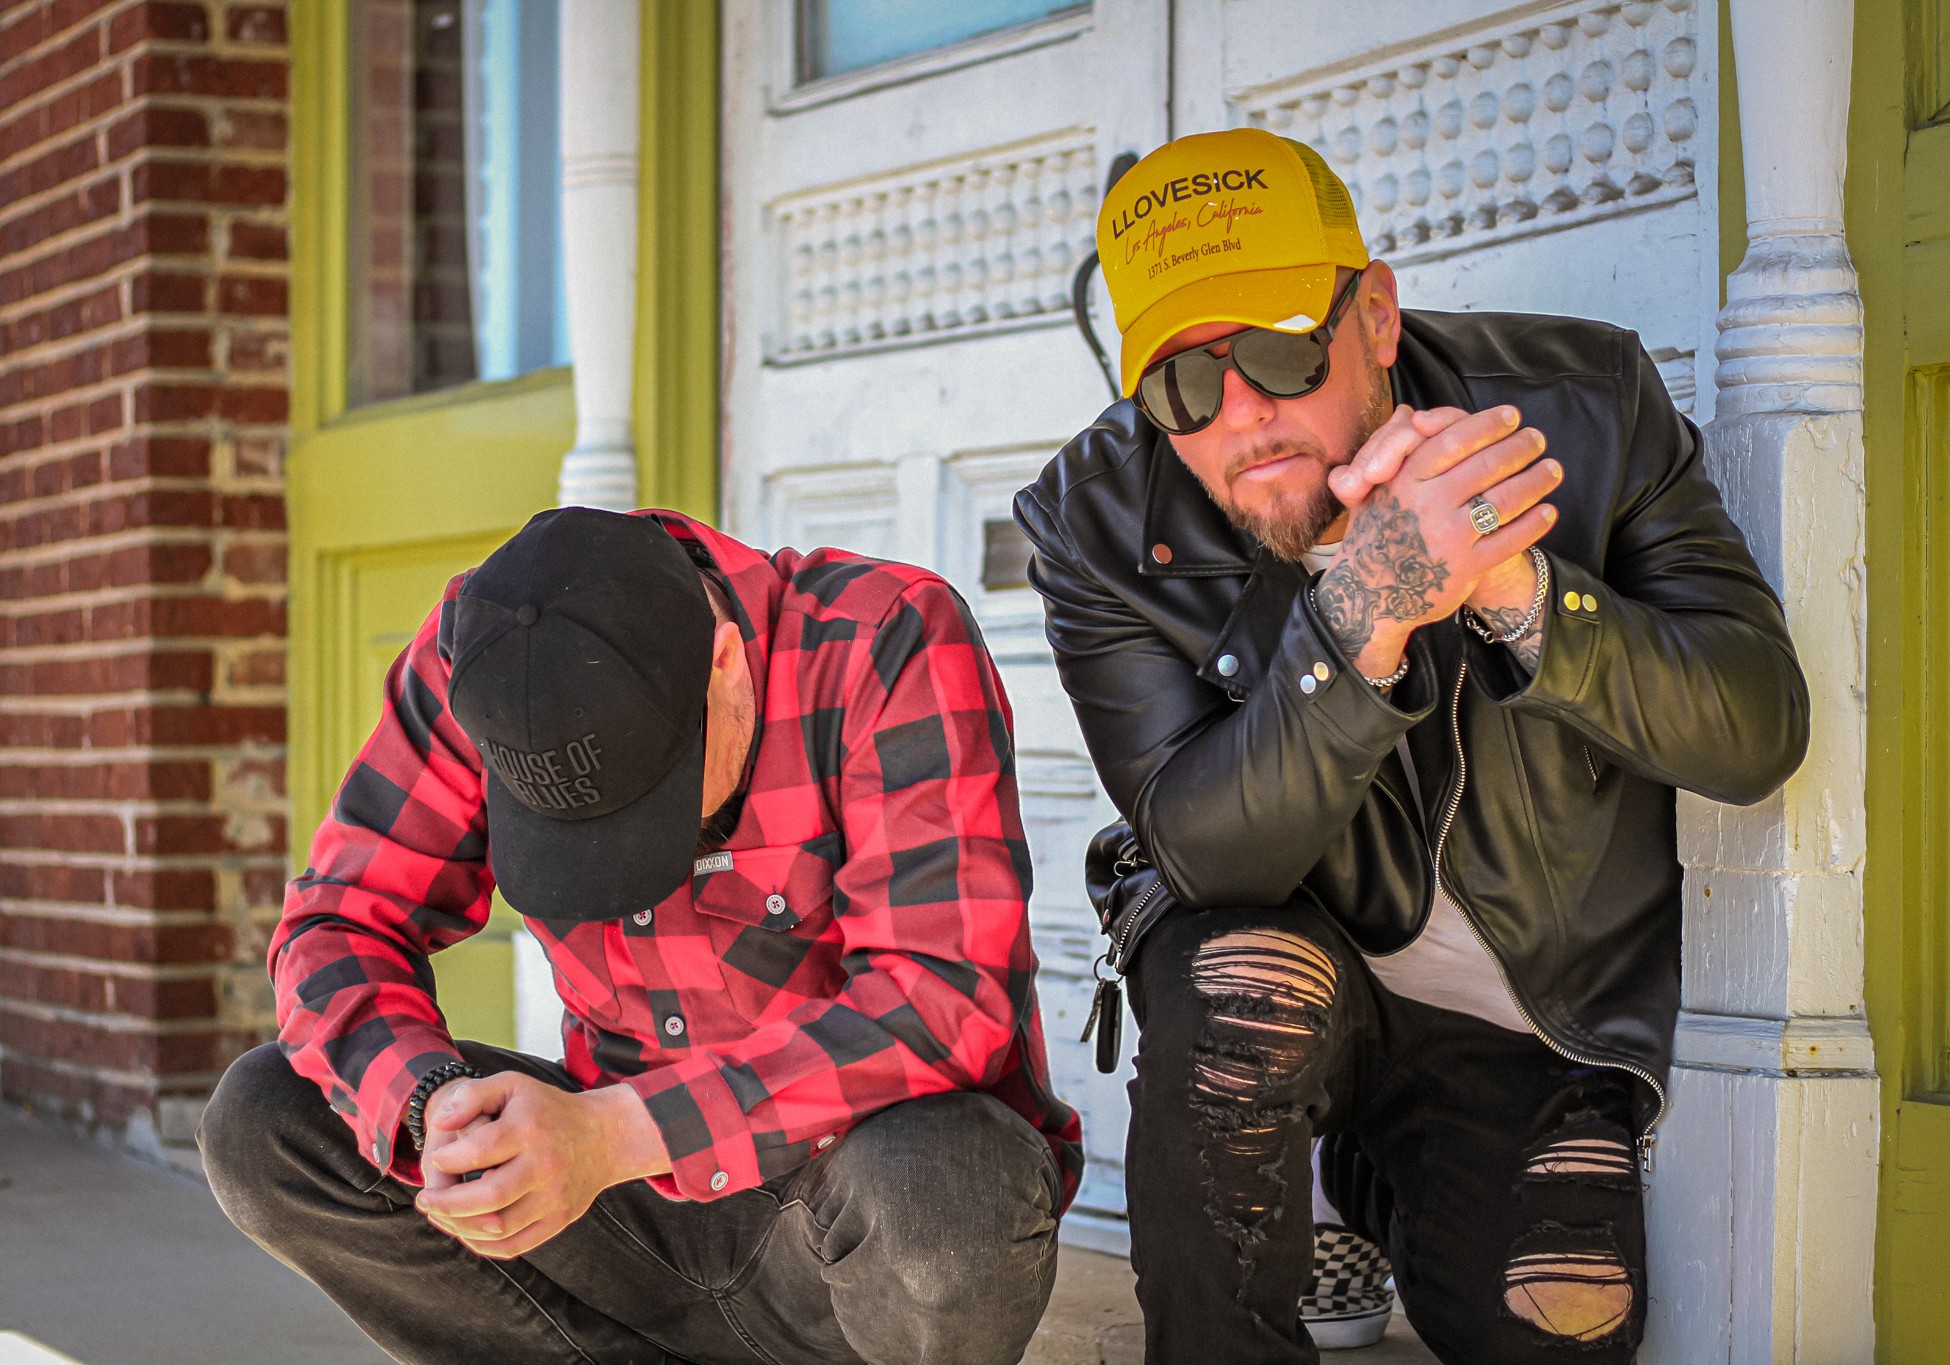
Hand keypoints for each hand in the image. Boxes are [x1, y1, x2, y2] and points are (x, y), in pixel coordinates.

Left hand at [414, 1073, 669, 1258]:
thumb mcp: (513, 1086)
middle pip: (487, 1198)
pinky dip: (482, 1244)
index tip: (437, 1158)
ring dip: (458, 1227)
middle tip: (424, 1200)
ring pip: (497, 1228)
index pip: (478, 1151)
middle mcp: (546, 1165)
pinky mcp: (559, 1220)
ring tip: (440, 1215)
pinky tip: (465, 1230)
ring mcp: (555, 1197)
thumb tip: (439, 1123)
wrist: (605, 1136)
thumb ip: (472, 1096)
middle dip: (445, 1204)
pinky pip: (513, 1246)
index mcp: (530, 1129)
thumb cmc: (548, 1109)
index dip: (447, 1159)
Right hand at [1315, 405, 1559, 676]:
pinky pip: (1510, 539)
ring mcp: (1449, 537)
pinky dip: (1534, 523)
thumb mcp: (1371, 491)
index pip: (1453, 440)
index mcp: (1404, 481)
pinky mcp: (1466, 567)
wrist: (1369, 597)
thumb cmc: (1373, 536)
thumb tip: (1411, 412)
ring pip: (1504, 499)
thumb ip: (1393, 452)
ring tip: (1552, 469)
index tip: (1511, 416)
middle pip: (1486, 465)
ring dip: (1536, 480)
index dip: (1487, 424)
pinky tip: (1548, 511)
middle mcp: (1428, 506)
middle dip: (1519, 447)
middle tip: (1537, 438)